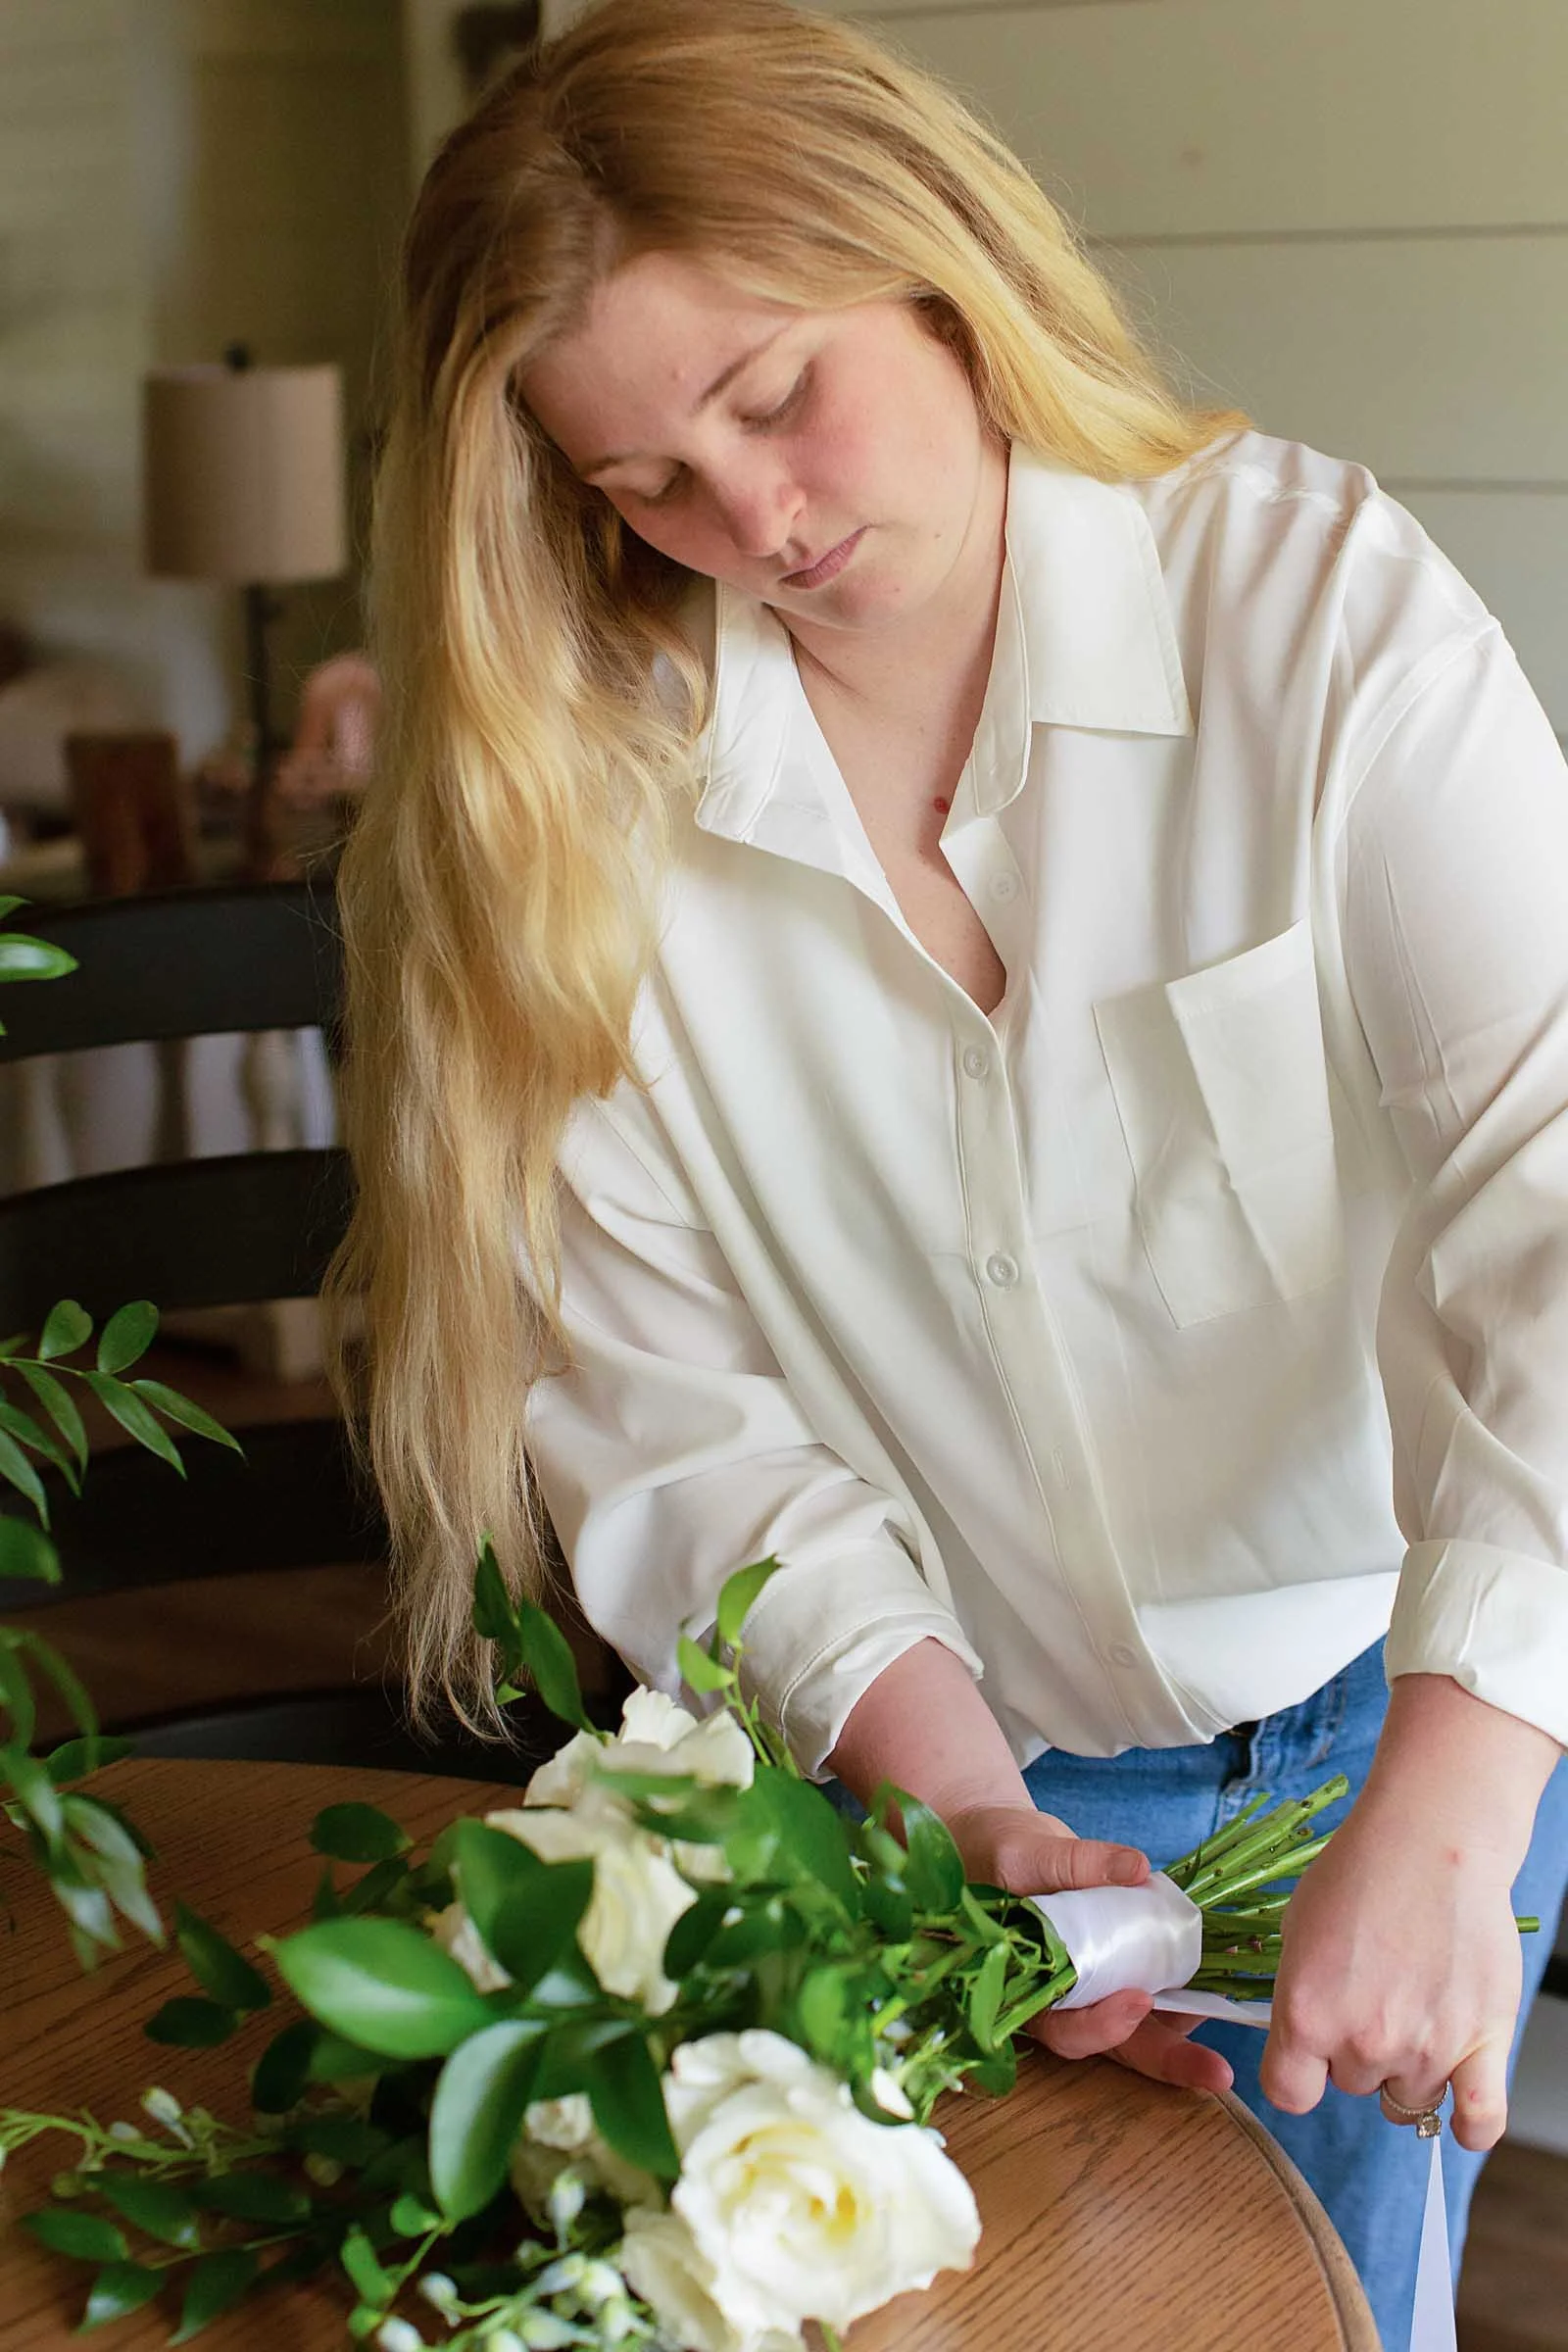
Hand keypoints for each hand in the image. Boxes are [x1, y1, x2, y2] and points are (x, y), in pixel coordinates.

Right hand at [945, 1801, 1233, 2094]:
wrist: (995, 1839)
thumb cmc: (991, 1852)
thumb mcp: (1022, 1853)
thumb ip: (1073, 1863)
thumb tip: (1135, 1868)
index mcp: (1023, 1990)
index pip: (1063, 2028)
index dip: (1101, 2026)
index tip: (1138, 2002)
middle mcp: (1061, 2000)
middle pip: (1115, 2045)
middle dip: (1168, 2060)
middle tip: (1217, 2073)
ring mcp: (1092, 1985)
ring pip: (1142, 2024)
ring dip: (1187, 2025)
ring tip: (1232, 2002)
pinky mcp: (1114, 1963)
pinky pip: (1151, 1980)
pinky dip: (1185, 1980)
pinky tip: (1221, 1965)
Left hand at [1258, 1784, 1524, 2150]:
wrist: (1431, 1839)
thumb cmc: (1363, 1871)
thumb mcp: (1297, 1929)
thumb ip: (1299, 1997)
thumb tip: (1304, 2037)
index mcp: (1306, 2014)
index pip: (1289, 2092)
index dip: (1299, 2074)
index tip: (1310, 2057)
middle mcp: (1364, 2040)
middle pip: (1354, 2086)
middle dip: (1358, 2051)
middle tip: (1375, 1996)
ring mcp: (1427, 2047)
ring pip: (1409, 2097)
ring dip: (1411, 2068)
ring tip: (1419, 2007)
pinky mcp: (1483, 2041)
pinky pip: (1481, 2119)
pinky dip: (1472, 2123)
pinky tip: (1464, 2105)